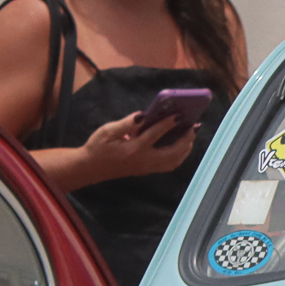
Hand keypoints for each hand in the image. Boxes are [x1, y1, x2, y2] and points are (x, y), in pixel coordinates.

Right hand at [79, 109, 198, 181]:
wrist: (90, 168)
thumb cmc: (97, 147)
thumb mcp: (107, 131)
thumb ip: (126, 123)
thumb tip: (143, 115)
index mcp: (133, 149)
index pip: (154, 135)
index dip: (167, 124)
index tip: (178, 115)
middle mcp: (143, 160)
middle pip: (172, 152)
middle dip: (186, 139)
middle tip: (194, 126)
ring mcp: (147, 168)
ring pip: (174, 162)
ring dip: (185, 149)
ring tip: (191, 135)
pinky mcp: (147, 170)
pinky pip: (169, 165)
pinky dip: (179, 156)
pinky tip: (182, 146)